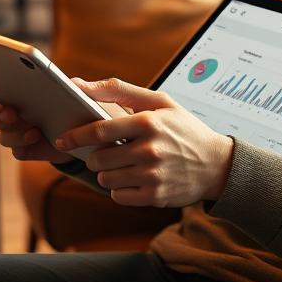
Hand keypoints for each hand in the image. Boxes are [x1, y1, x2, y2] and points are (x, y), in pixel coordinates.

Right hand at [0, 79, 73, 164]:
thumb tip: (74, 83)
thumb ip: (71, 85)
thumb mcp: (73, 90)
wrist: (80, 132)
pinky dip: (26, 144)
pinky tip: (39, 136)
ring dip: (16, 132)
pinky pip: (18, 151)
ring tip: (33, 128)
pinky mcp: (25, 150)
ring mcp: (13, 134)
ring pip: (3, 136)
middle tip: (12, 111)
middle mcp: (6, 113)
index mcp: (10, 92)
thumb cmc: (70, 103)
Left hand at [56, 78, 234, 207]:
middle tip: (107, 152)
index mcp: (149, 123)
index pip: (100, 130)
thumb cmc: (184, 129)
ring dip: (108, 173)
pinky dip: (120, 189)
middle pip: (99, 159)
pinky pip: (118, 196)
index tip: (64, 139)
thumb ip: (119, 91)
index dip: (76, 136)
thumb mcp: (159, 102)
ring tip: (126, 164)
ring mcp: (153, 175)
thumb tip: (80, 85)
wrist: (217, 164)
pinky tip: (135, 178)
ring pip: (106, 179)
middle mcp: (150, 150)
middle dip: (95, 156)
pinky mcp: (155, 196)